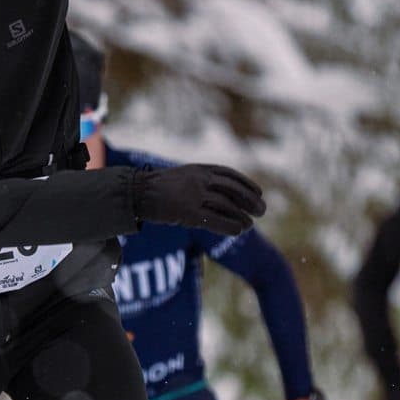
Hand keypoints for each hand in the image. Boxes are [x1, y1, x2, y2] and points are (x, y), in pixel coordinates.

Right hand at [132, 164, 265, 235]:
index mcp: (199, 169)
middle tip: (262, 210)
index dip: (247, 184)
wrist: (137, 192)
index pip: (231, 175)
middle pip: (233, 189)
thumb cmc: (158, 187)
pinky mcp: (188, 213)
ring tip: (251, 224)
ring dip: (242, 215)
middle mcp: (200, 180)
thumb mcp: (183, 176)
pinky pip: (215, 220)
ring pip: (227, 205)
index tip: (259, 192)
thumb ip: (201, 180)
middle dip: (250, 200)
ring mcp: (194, 196)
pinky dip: (230, 226)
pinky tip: (238, 230)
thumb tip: (222, 192)